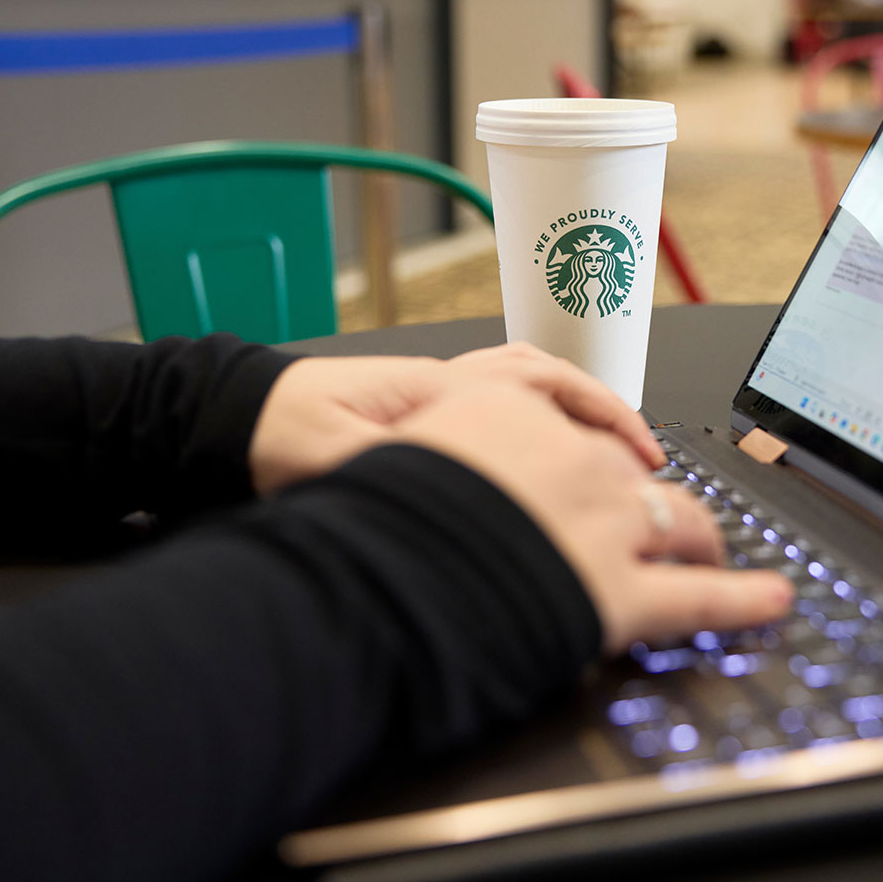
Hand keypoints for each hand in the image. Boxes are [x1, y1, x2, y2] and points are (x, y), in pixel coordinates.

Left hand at [248, 343, 663, 494]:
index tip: (639, 455)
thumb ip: (398, 479)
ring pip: (529, 387)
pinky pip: (503, 405)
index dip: (600, 418)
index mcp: (440, 389)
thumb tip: (455, 502)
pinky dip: (542, 421)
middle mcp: (449, 383)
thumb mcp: (337, 465)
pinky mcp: (428, 416)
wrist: (237, 419)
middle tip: (645, 461)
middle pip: (550, 379)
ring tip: (616, 458)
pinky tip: (552, 460)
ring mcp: (441, 395)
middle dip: (606, 415)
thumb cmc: (279, 435)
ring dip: (578, 414)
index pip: (542, 385)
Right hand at [392, 383, 793, 652]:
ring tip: (713, 555)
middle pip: (632, 474)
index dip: (588, 460)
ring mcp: (603, 520)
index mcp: (513, 411)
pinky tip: (772, 600)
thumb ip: (442, 454)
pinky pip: (698, 597)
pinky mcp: (619, 590)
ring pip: (678, 522)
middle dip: (645, 501)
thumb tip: (454, 474)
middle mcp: (572, 457)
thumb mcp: (396, 456)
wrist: (355, 568)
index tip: (591, 473)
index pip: (572, 427)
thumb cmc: (362, 514)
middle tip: (648, 522)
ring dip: (698, 540)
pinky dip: (741, 600)